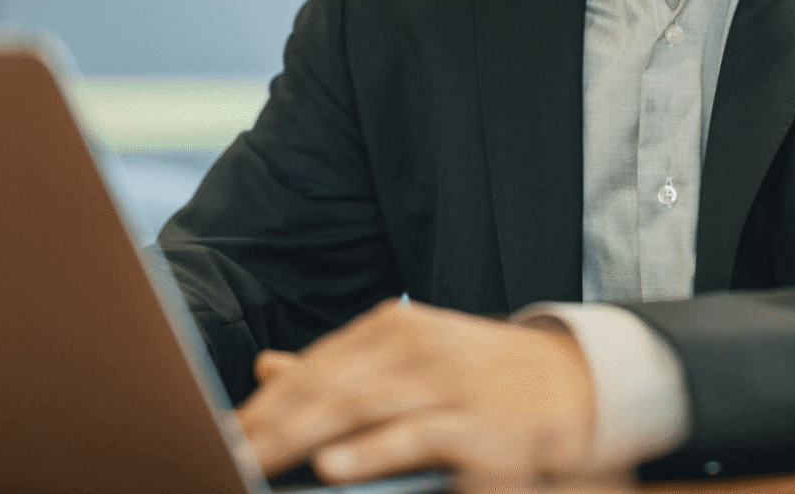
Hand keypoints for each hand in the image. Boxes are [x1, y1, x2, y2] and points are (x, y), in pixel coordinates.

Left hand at [237, 299, 596, 482]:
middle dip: (269, 424)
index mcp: (396, 328)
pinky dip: (371, 452)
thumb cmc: (481, 376)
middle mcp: (418, 347)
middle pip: (328, 386)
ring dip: (301, 437)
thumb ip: (341, 366)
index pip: (317, 366)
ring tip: (254, 457)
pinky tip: (333, 465)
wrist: (577, 382)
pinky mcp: (476, 424)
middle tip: (222, 452)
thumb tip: (267, 368)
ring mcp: (448, 383)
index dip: (265, 402)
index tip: (217, 431)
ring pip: (360, 409)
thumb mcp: (411, 359)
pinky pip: (415, 438)